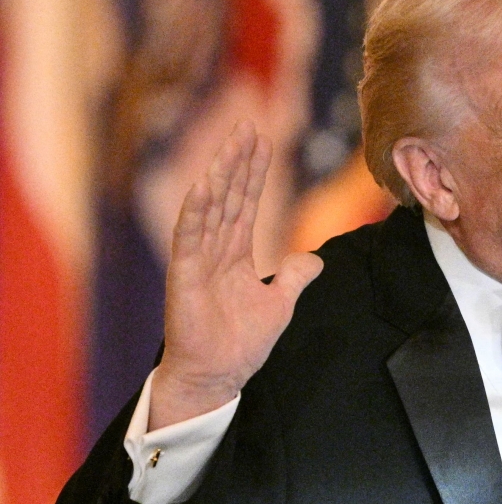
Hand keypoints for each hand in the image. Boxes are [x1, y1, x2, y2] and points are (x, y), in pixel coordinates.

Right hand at [149, 121, 322, 430]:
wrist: (217, 377)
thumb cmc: (241, 344)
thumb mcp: (281, 304)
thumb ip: (295, 277)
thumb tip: (315, 258)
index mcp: (236, 255)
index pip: (246, 203)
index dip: (254, 172)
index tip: (263, 140)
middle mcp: (215, 251)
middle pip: (229, 197)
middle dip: (238, 162)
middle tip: (248, 126)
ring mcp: (197, 261)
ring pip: (209, 208)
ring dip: (220, 176)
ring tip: (231, 145)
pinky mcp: (184, 276)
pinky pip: (190, 237)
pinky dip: (197, 210)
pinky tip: (205, 185)